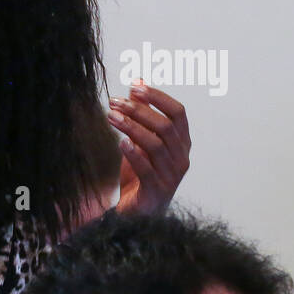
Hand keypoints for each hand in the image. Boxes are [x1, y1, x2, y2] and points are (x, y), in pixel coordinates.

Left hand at [108, 81, 189, 215]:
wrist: (136, 212)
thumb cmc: (141, 174)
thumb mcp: (140, 140)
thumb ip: (143, 113)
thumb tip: (138, 81)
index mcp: (182, 143)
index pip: (178, 113)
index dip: (158, 97)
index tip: (135, 87)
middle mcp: (181, 158)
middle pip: (166, 126)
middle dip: (139, 110)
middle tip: (115, 102)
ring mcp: (172, 176)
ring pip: (156, 145)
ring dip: (132, 127)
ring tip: (111, 117)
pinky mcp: (157, 191)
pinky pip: (147, 169)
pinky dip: (134, 154)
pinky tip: (120, 142)